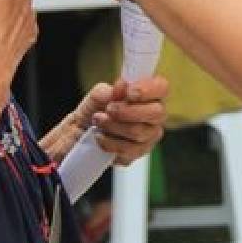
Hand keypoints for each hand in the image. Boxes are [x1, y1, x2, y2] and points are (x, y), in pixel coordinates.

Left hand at [41, 77, 168, 164]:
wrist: (79, 135)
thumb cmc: (94, 110)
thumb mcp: (95, 96)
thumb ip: (107, 91)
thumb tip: (118, 90)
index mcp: (149, 94)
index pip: (161, 87)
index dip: (147, 89)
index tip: (128, 92)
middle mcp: (154, 116)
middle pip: (156, 113)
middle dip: (128, 111)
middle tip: (109, 109)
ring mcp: (148, 137)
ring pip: (139, 132)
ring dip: (113, 125)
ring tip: (98, 120)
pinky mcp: (136, 155)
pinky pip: (128, 151)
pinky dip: (109, 142)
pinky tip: (99, 136)